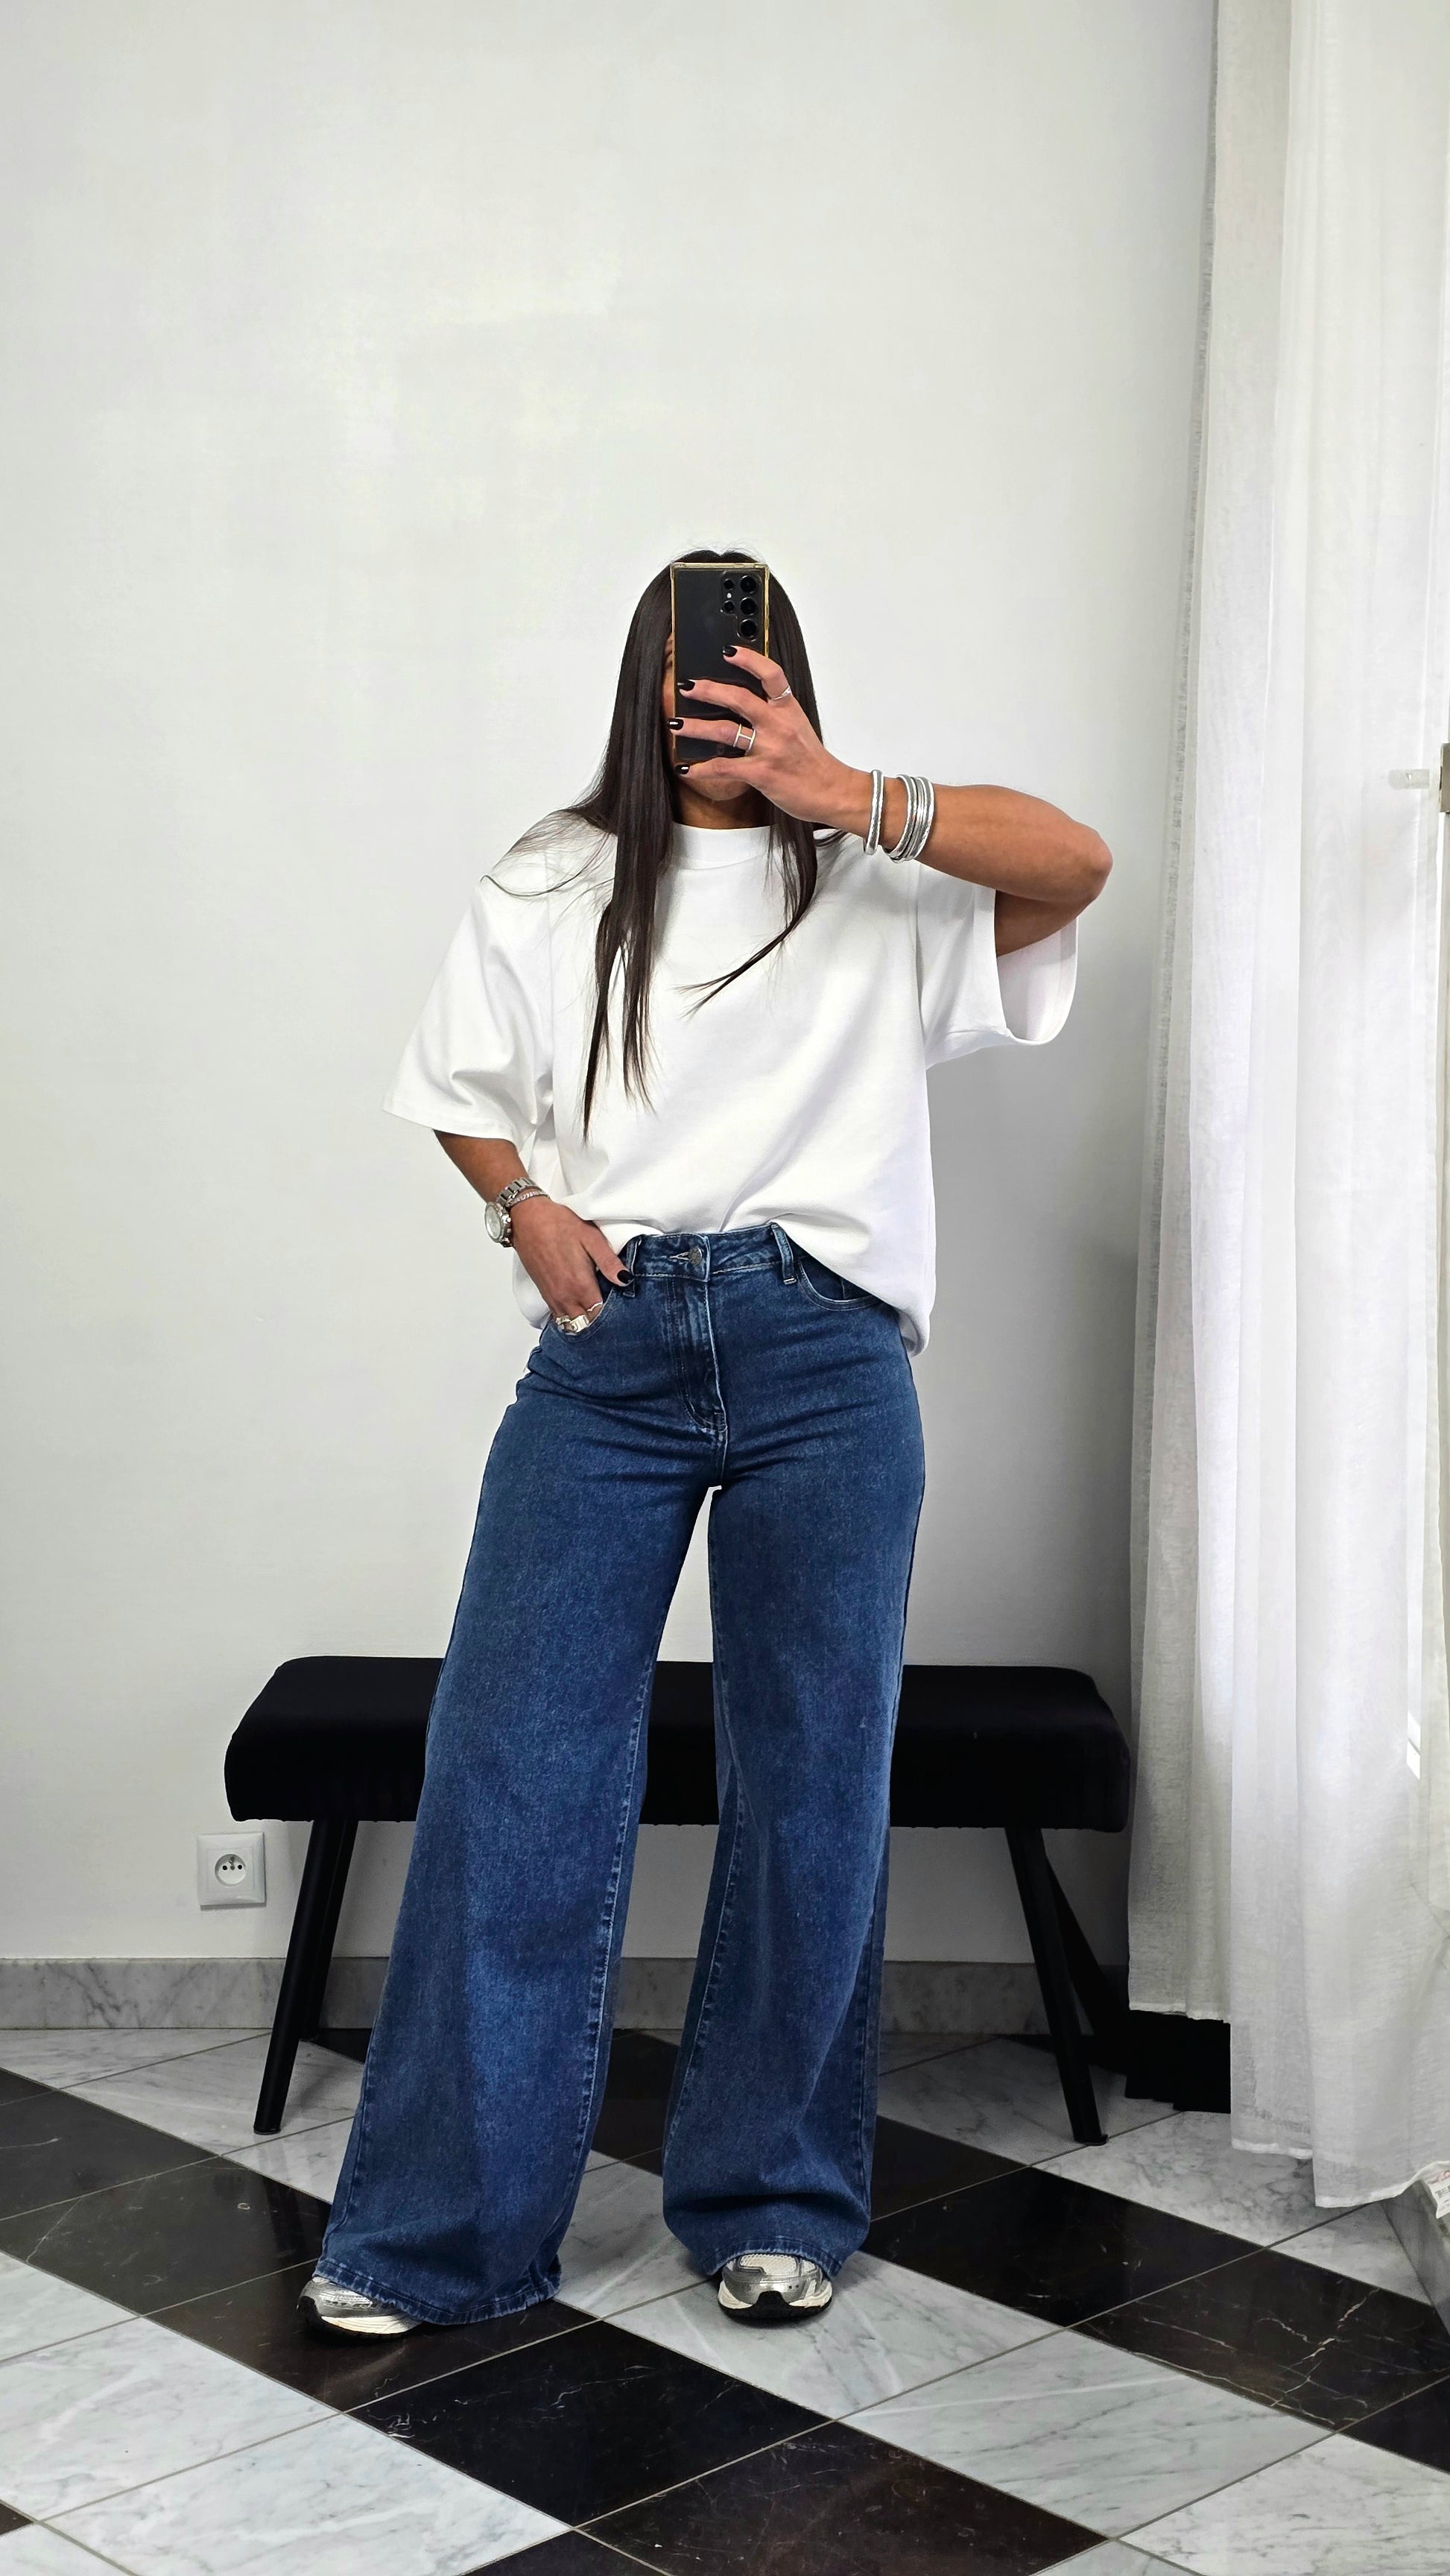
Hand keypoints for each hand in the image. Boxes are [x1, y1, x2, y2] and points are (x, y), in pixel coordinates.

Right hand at [511, 1196, 627, 1323]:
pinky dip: (571, 1318)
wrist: (527, 1219)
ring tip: (598, 1313)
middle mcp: (566, 1297)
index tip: (624, 1312)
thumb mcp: (591, 1238)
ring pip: (572, 1324)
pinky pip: (560, 1317)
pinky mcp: (545, 1294)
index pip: (600, 1316)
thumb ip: (609, 1262)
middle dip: (601, 1323)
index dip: (614, 1317)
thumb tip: (626, 1280)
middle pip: (586, 1325)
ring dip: (585, 1322)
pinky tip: (581, 1309)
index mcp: (580, 1286)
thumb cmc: (559, 1224)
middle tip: (614, 1314)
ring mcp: (553, 1298)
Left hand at [671, 645, 859, 827]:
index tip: (728, 651)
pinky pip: (724, 768)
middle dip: (708, 690)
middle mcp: (778, 725)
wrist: (832, 791)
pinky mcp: (761, 773)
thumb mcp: (798, 729)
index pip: (771, 674)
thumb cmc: (813, 763)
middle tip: (687, 686)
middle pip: (739, 698)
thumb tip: (743, 706)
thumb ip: (775, 715)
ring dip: (695, 727)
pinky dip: (701, 768)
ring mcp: (769, 749)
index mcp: (788, 710)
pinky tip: (686, 769)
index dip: (749, 659)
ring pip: (725, 730)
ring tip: (676, 724)